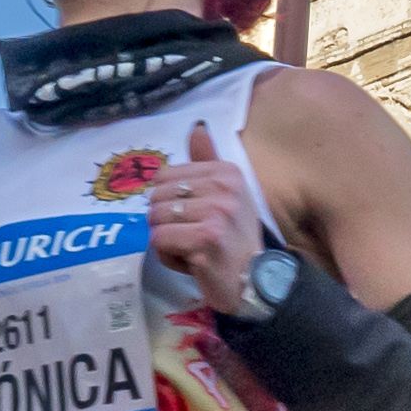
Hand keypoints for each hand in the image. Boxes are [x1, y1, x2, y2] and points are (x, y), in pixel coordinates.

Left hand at [149, 120, 270, 305]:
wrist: (255, 283)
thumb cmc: (234, 241)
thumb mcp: (226, 196)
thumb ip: (207, 163)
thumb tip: (197, 128)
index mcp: (227, 172)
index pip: (164, 176)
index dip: (170, 202)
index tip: (197, 218)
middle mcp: (224, 188)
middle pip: (156, 197)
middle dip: (166, 223)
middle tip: (194, 238)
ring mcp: (215, 214)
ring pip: (155, 220)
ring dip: (167, 241)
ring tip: (193, 250)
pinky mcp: (204, 240)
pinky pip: (159, 241)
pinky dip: (169, 257)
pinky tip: (193, 263)